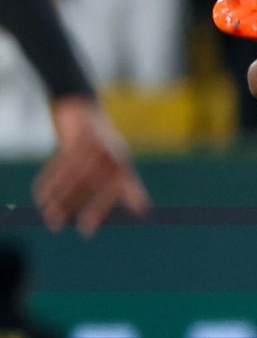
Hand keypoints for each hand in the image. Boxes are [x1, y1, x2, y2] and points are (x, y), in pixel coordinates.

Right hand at [35, 96, 150, 236]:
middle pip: (101, 186)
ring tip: (51, 216)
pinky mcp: (76, 139)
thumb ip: (120, 183)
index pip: (127, 186)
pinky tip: (41, 195)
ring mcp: (95, 146)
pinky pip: (61, 166)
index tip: (133, 216)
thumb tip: (132, 211)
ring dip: (61, 199)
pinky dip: (49, 182)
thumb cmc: (99, 144)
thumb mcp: (113, 159)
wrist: (82, 109)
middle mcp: (113, 154)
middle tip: (80, 229)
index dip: (131, 199)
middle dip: (92, 209)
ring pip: (76, 178)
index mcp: (124, 162)